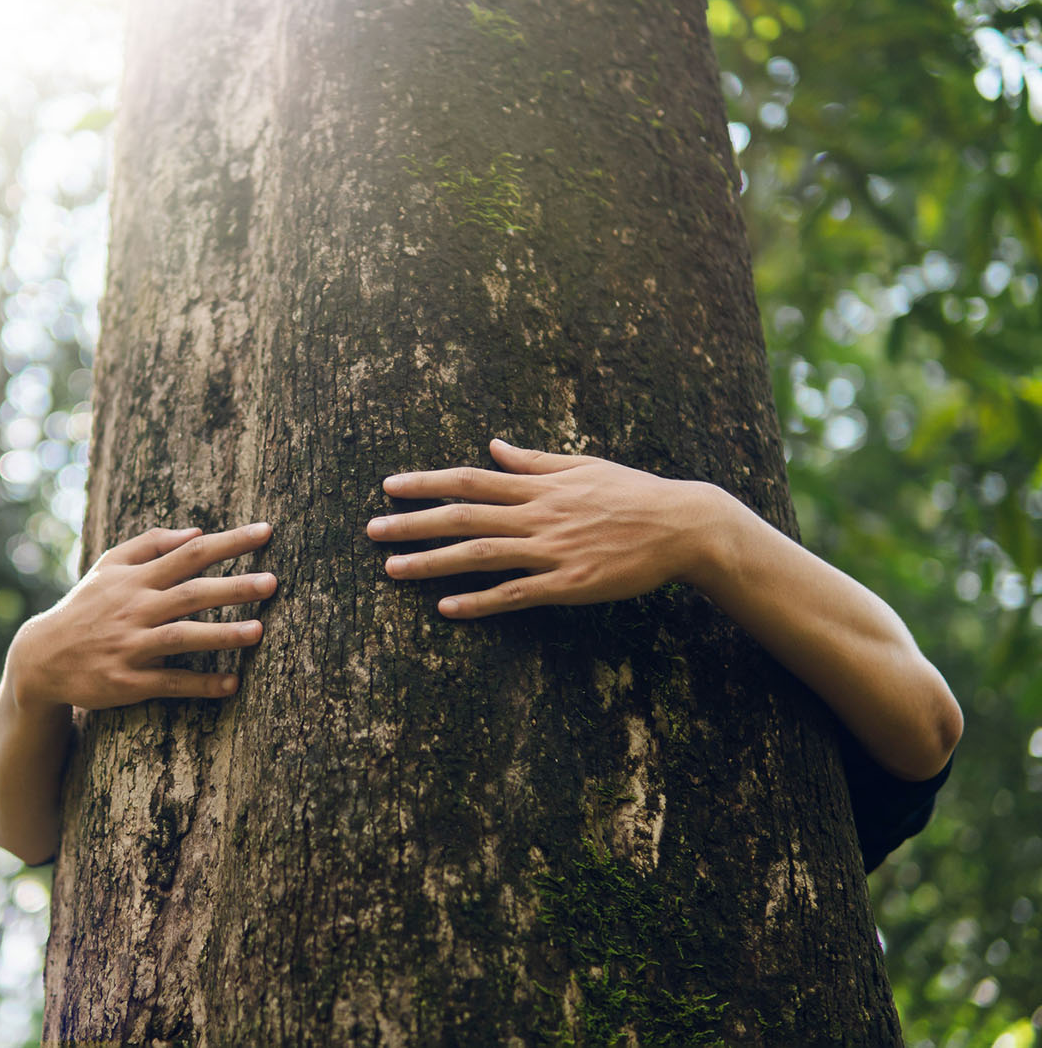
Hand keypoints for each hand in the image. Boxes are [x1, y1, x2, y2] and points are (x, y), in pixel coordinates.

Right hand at [8, 522, 276, 711]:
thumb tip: (197, 530)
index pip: (189, 553)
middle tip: (272, 581)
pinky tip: (233, 684)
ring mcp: (131, 646)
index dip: (229, 542)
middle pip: (191, 593)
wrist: (42, 657)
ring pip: (182, 637)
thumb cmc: (86, 606)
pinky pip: (170, 683)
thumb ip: (150, 545)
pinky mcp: (127, 682)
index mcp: (135, 579)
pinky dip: (202, 684)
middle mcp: (135, 609)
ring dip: (222, 635)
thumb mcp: (109, 566)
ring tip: (259, 632)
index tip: (265, 533)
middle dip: (233, 587)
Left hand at [367, 438, 716, 617]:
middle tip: (371, 531)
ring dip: (432, 562)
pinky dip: (479, 601)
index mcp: (539, 486)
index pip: (470, 480)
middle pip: (463, 516)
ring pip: (480, 554)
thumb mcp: (583, 466)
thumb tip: (494, 445)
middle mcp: (538, 515)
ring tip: (392, 570)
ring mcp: (551, 551)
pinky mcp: (568, 585)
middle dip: (412, 524)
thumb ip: (534, 461)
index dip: (426, 483)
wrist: (683, 527)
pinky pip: (515, 594)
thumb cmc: (633, 493)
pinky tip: (447, 608)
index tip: (389, 487)